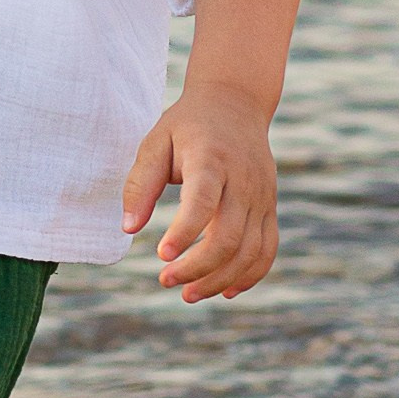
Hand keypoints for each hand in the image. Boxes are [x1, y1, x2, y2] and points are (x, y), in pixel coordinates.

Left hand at [121, 83, 280, 300]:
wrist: (236, 103)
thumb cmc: (186, 126)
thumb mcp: (155, 142)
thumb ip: (140, 184)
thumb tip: (128, 229)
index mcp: (211, 159)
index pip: (203, 201)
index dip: (184, 232)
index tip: (161, 255)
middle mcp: (243, 180)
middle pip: (228, 236)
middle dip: (196, 267)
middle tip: (164, 280)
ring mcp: (262, 196)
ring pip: (250, 251)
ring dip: (219, 280)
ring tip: (188, 294)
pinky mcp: (270, 207)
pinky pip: (267, 249)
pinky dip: (250, 275)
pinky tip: (225, 291)